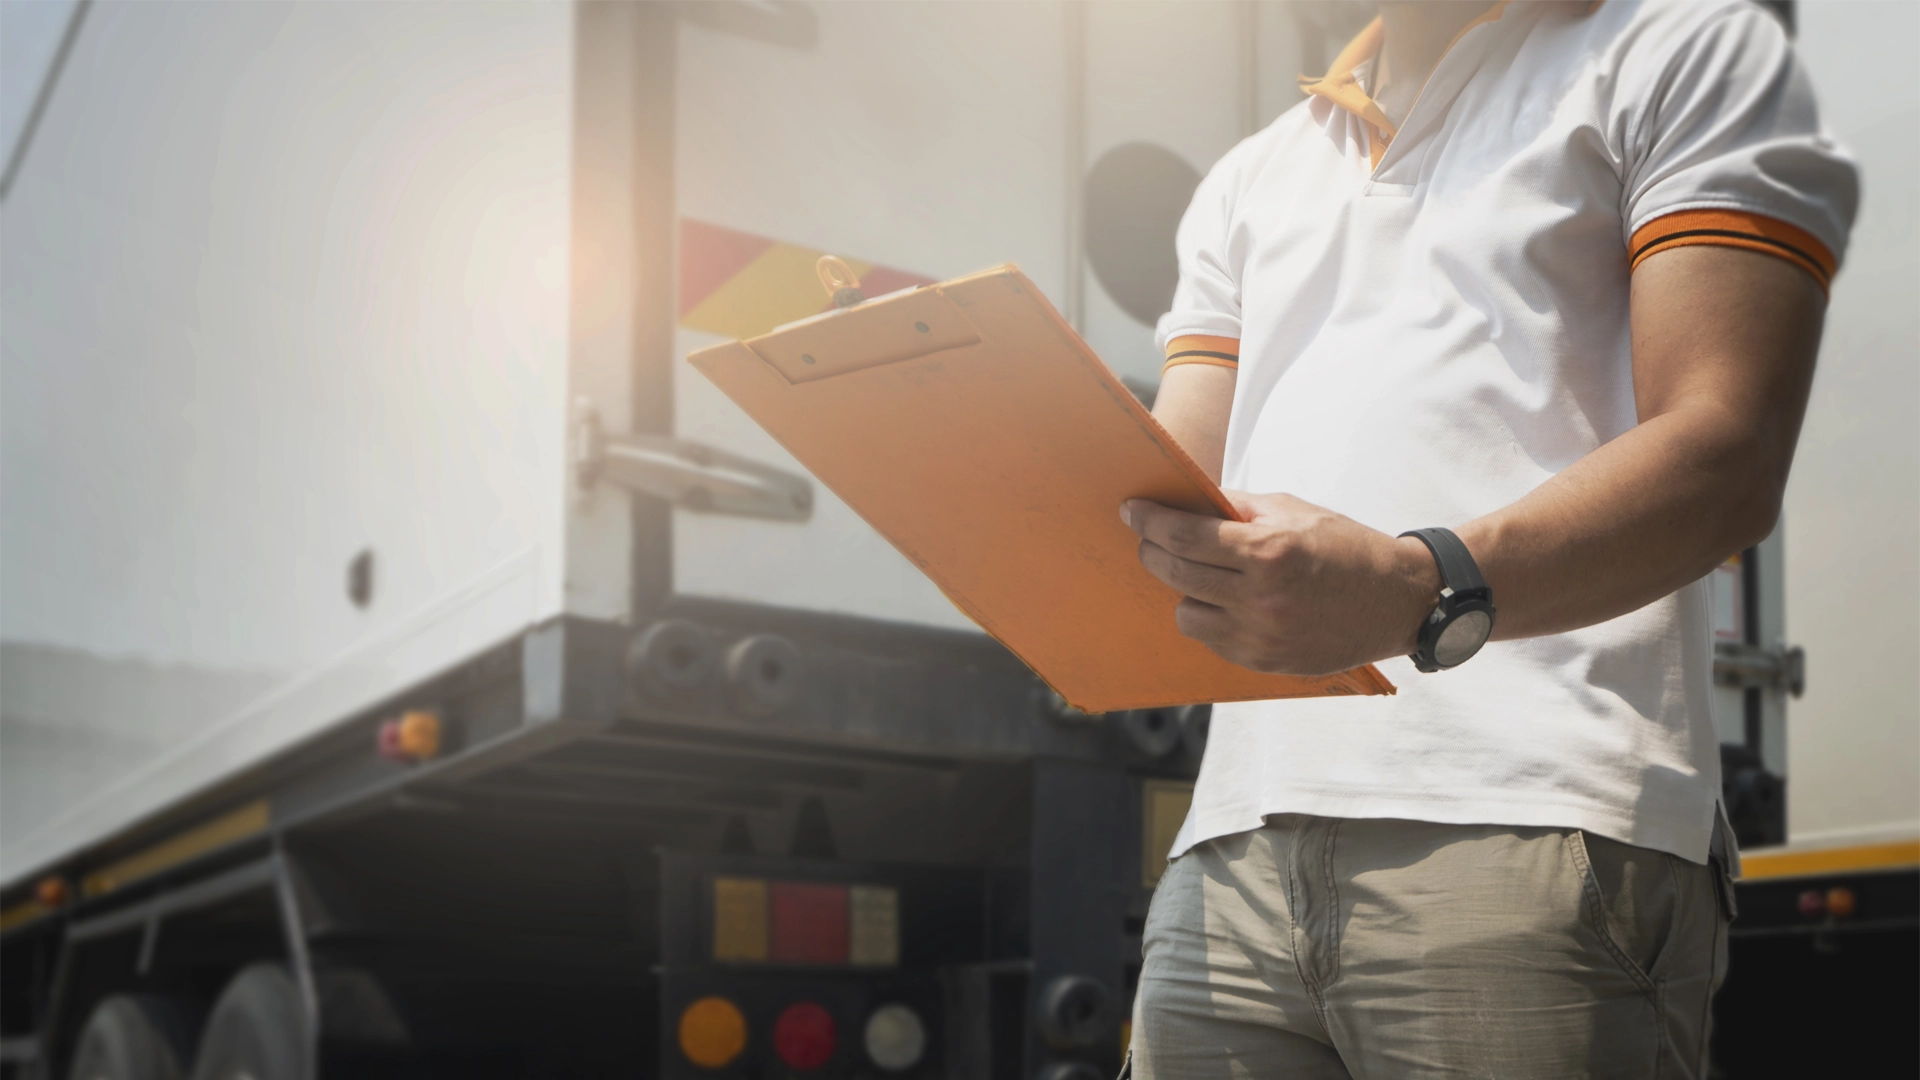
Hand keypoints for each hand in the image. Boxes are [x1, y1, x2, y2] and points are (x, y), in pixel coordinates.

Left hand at [1122, 491, 1440, 675]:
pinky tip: (1226, 601)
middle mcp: (1262, 598)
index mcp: (1270, 551)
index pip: (1185, 536)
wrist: (1397, 600)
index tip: (1131, 511)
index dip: (1150, 521)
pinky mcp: (1265, 662)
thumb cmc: (1344, 546)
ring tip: (1203, 574)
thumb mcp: (1292, 510)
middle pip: (1176, 574)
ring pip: (1186, 614)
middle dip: (1153, 551)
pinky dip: (1210, 617)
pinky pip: (1211, 639)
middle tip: (1149, 538)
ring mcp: (1262, 636)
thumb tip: (1184, 499)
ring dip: (1185, 590)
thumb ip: (1235, 507)